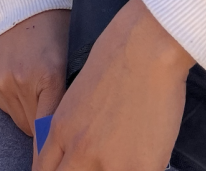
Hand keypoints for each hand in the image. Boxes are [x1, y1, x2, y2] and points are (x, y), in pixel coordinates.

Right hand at [0, 8, 70, 137]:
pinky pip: (2, 104)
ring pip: (17, 118)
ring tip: (34, 83)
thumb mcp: (71, 59)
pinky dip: (11, 97)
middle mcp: (21, 80)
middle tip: (49, 98)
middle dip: (41, 120)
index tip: (50, 165)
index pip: (49, 128)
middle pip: (31, 127)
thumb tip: (71, 133)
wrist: (22, 1)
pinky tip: (18, 75)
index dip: (48, 150)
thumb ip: (70, 96)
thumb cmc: (55, 30)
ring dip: (26, 109)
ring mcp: (0, 79)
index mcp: (50, 76)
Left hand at [34, 0, 194, 170]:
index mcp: (60, 131)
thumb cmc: (115, 58)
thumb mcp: (77, 94)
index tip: (66, 169)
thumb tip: (79, 147)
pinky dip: (136, 170)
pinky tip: (142, 159)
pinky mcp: (139, 167)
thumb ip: (71, 126)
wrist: (145, 48)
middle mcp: (79, 151)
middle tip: (92, 165)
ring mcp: (109, 163)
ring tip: (120, 159)